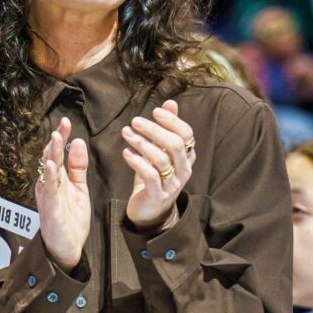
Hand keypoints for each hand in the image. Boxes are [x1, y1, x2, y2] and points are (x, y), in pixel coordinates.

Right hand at [35, 117, 89, 268]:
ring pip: (48, 171)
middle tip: (62, 124)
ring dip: (52, 154)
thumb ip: (78, 168)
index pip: (58, 153)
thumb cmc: (71, 219)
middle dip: (57, 141)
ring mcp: (48, 197)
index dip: (62, 137)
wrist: (67, 248)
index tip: (67, 122)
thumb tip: (79, 142)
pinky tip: (52, 166)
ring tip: (56, 138)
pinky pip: (49, 191)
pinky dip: (49, 178)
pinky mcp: (50, 209)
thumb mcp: (79, 189)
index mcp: (57, 179)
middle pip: (51, 158)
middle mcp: (49, 185)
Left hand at [122, 100, 194, 230]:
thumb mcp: (161, 151)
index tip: (155, 111)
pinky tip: (125, 153)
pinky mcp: (157, 195)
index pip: (187, 135)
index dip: (172, 121)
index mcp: (187, 158)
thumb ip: (167, 128)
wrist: (149, 210)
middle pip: (174, 145)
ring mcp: (172, 184)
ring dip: (142, 143)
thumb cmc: (155, 176)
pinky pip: (150, 176)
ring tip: (126, 133)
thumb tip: (170, 102)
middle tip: (135, 121)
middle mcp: (183, 170)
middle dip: (154, 130)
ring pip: (161, 160)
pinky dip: (137, 162)